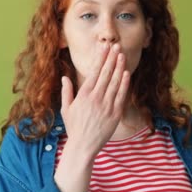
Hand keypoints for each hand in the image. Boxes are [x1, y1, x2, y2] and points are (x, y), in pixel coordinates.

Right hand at [60, 42, 130, 156]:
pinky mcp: (115, 113)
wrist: (83, 146)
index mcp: (83, 95)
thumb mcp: (66, 109)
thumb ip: (66, 92)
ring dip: (119, 66)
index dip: (100, 58)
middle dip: (111, 58)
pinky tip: (126, 73)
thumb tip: (65, 77)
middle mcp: (96, 98)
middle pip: (106, 73)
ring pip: (115, 81)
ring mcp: (107, 105)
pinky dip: (124, 83)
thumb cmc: (74, 128)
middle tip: (116, 45)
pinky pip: (121, 95)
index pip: (94, 71)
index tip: (104, 47)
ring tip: (122, 54)